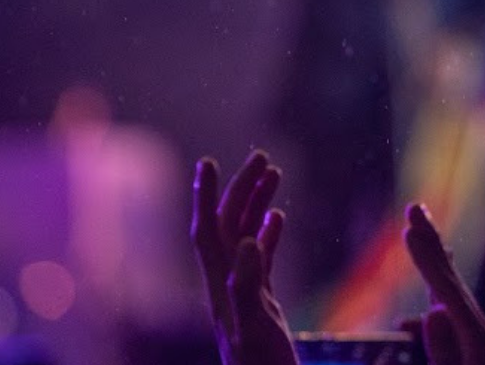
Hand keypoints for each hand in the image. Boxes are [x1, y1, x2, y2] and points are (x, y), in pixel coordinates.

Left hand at [192, 152, 294, 364]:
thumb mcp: (255, 328)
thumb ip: (247, 285)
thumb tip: (248, 240)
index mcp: (222, 286)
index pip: (208, 231)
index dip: (206, 197)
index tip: (207, 162)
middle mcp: (228, 285)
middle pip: (228, 226)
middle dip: (240, 189)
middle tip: (262, 157)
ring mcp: (243, 293)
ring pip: (246, 237)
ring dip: (256, 204)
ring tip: (274, 174)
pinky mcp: (261, 304)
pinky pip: (262, 259)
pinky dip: (269, 233)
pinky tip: (278, 218)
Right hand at [404, 204, 484, 364]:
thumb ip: (445, 353)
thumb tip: (434, 311)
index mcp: (480, 344)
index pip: (447, 293)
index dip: (426, 261)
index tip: (408, 230)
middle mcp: (484, 336)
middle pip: (452, 281)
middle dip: (431, 243)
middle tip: (415, 207)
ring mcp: (481, 342)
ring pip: (452, 293)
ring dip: (433, 261)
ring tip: (419, 228)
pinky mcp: (475, 351)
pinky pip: (453, 313)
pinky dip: (440, 291)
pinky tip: (431, 284)